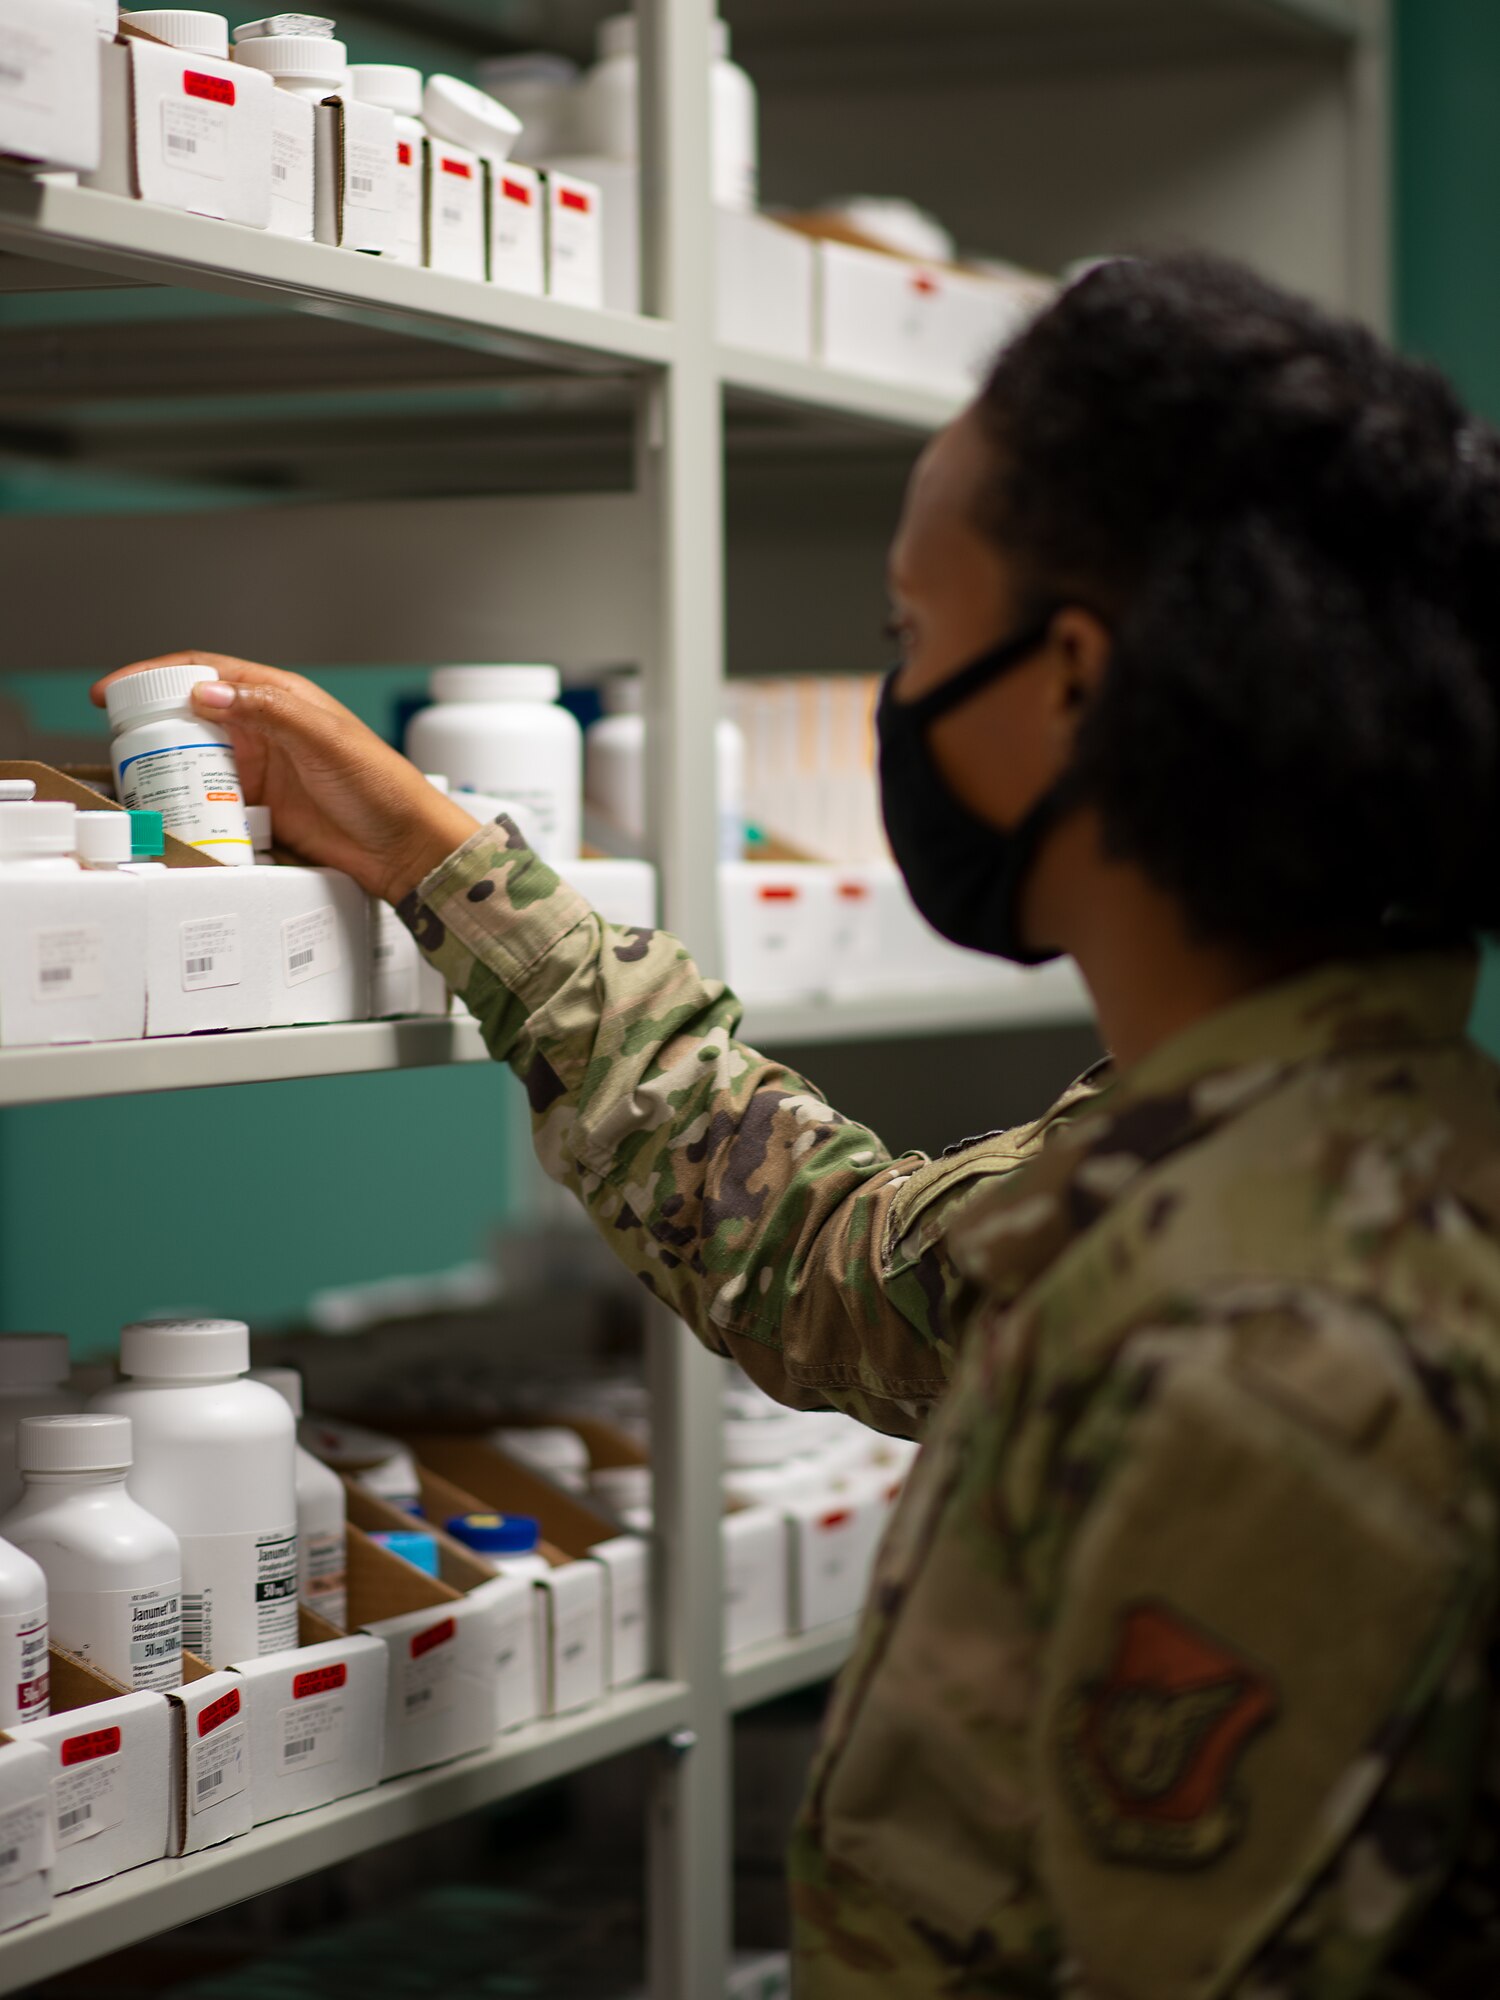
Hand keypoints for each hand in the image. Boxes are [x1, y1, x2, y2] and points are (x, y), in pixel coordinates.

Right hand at [92, 654, 480, 902]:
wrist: (404, 846)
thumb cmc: (382, 786)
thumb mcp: (324, 738)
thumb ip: (268, 711)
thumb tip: (209, 694)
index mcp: (280, 697)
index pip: (207, 671)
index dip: (156, 674)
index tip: (115, 691)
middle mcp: (265, 728)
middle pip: (191, 714)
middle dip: (151, 722)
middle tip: (117, 740)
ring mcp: (260, 768)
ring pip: (195, 758)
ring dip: (166, 765)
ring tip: (137, 775)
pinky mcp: (260, 807)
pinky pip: (211, 800)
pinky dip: (189, 802)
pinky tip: (173, 808)